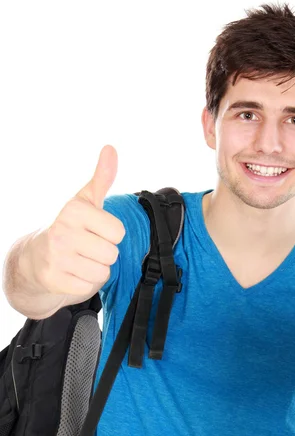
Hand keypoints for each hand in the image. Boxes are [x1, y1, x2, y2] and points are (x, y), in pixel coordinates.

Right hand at [26, 145, 124, 299]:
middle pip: (112, 254)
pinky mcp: (54, 280)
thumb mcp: (84, 201)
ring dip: (95, 270)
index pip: (118, 231)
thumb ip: (102, 178)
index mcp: (74, 210)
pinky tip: (71, 273)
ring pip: (102, 272)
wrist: (34, 259)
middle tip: (86, 248)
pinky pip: (89, 286)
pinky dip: (83, 283)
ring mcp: (56, 257)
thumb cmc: (68, 227)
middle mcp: (62, 231)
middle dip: (103, 254)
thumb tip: (111, 149)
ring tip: (79, 260)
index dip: (110, 234)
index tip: (94, 231)